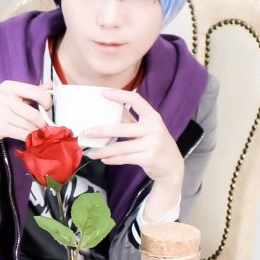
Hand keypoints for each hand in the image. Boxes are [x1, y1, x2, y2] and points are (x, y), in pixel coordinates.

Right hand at [0, 81, 52, 158]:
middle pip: (34, 113)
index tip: (47, 108)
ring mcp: (1, 113)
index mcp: (9, 86)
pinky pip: (22, 134)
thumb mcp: (8, 94)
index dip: (47, 102)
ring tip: (37, 132)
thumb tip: (51, 85)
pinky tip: (30, 138)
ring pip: (29, 125)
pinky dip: (29, 137)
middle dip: (42, 122)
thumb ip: (30, 91)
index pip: (37, 92)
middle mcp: (5, 98)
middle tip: (44, 126)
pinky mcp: (0, 127)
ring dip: (36, 131)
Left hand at [86, 89, 183, 218]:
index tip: (103, 93)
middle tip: (86, 132)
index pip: (137, 100)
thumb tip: (110, 109)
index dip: (120, 95)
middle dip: (101, 131)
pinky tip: (104, 159)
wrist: (172, 166)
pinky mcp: (149, 158)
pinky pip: (125, 158)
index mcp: (153, 117)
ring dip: (103, 150)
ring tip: (91, 153)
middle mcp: (154, 129)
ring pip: (121, 147)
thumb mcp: (148, 129)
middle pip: (122, 128)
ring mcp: (152, 144)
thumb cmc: (156, 144)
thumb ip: (131, 121)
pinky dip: (112, 159)